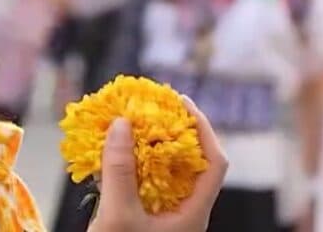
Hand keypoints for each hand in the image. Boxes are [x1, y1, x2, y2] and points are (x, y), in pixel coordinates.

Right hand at [88, 98, 227, 231]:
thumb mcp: (119, 215)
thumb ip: (120, 172)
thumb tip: (121, 125)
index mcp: (192, 213)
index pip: (214, 163)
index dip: (202, 128)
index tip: (181, 102)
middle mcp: (182, 212)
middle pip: (187, 163)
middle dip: (168, 132)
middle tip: (150, 108)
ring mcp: (162, 217)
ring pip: (160, 172)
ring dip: (143, 147)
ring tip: (126, 125)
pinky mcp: (141, 219)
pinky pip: (139, 184)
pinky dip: (127, 166)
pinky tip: (108, 154)